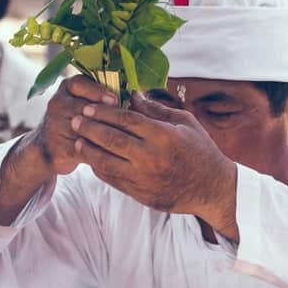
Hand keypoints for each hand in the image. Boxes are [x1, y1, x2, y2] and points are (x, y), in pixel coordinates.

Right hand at [0, 77, 118, 224]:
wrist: (47, 148)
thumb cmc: (77, 121)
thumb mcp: (86, 103)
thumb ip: (106, 98)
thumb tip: (138, 96)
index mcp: (66, 88)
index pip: (79, 83)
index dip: (97, 91)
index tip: (115, 99)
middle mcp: (57, 103)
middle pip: (81, 106)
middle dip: (102, 114)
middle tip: (122, 120)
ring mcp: (54, 125)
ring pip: (81, 128)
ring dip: (102, 133)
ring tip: (121, 137)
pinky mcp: (57, 147)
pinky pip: (80, 149)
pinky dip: (97, 152)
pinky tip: (113, 154)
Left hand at [71, 91, 237, 234]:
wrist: (211, 188)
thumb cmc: (200, 150)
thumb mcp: (184, 122)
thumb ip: (155, 109)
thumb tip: (132, 94)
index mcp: (163, 135)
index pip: (125, 120)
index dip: (104, 112)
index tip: (89, 106)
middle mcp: (151, 157)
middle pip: (111, 139)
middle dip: (90, 128)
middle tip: (75, 120)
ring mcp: (143, 178)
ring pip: (106, 162)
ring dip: (89, 150)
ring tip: (78, 140)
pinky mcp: (140, 193)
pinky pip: (112, 179)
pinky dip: (99, 168)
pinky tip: (93, 159)